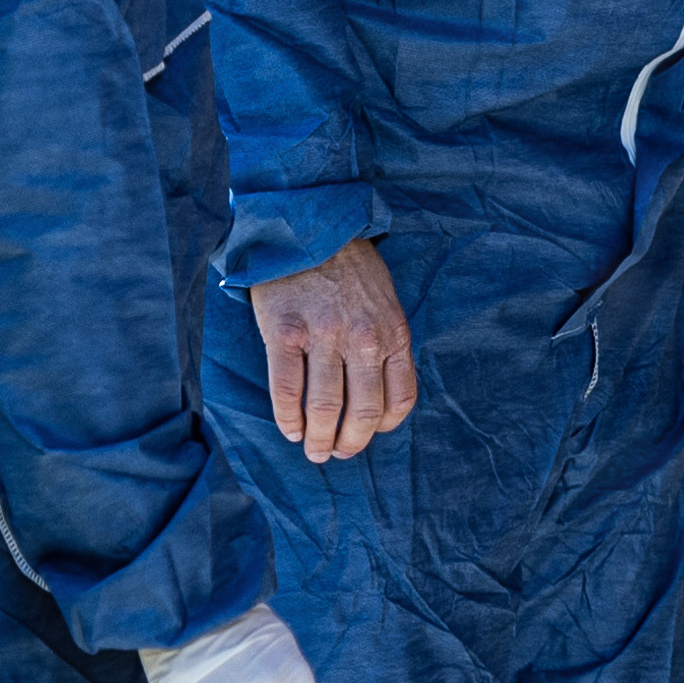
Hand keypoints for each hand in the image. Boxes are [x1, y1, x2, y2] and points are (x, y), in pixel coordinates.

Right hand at [253, 240, 412, 462]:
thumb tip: (377, 395)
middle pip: (362, 413)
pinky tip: (290, 429)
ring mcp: (324, 336)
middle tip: (335, 455)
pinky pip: (287, 389)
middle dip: (349, 444)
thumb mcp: (387, 302)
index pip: (399, 400)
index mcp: (394, 333)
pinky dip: (288, 418)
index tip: (366, 436)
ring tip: (312, 450)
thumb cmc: (349, 268)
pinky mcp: (285, 333)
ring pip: (324, 407)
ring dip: (318, 439)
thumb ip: (386, 344)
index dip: (381, 429)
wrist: (309, 226)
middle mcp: (364, 339)